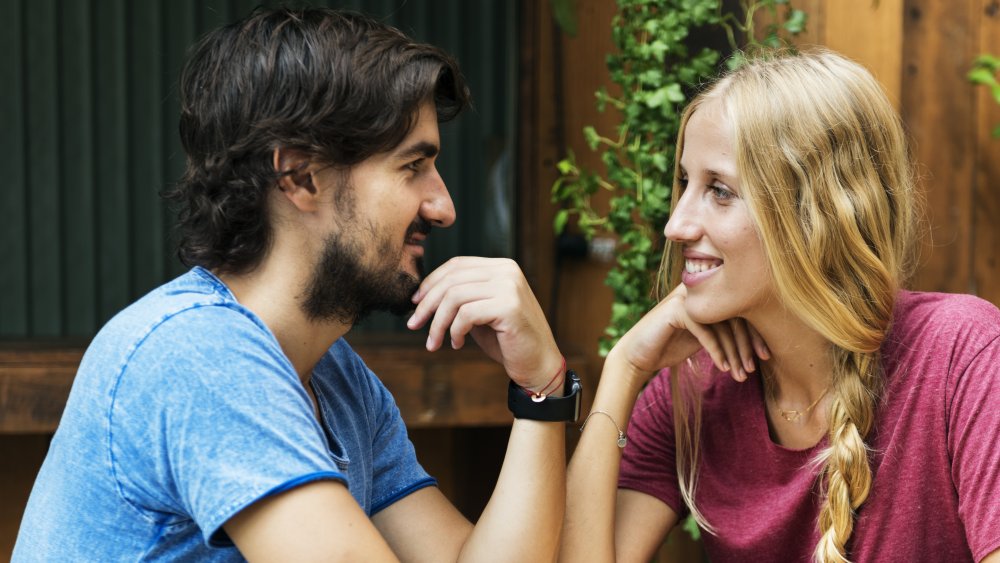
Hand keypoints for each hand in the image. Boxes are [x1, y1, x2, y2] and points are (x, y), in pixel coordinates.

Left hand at [406, 257, 561, 389]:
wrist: (538, 365)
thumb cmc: (508, 341)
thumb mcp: (480, 313)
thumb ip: (462, 298)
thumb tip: (423, 295)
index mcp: (501, 267)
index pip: (456, 265)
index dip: (431, 283)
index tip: (415, 304)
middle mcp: (507, 271)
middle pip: (452, 280)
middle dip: (427, 304)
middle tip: (413, 324)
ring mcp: (509, 287)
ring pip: (454, 297)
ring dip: (437, 323)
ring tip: (433, 342)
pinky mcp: (509, 307)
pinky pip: (466, 314)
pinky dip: (454, 331)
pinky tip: (457, 344)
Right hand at [610, 284, 769, 384]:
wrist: (637, 355)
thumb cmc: (670, 347)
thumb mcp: (704, 338)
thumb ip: (723, 331)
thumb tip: (757, 341)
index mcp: (708, 295)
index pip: (740, 310)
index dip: (755, 334)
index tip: (765, 357)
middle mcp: (699, 292)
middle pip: (735, 315)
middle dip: (746, 346)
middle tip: (753, 369)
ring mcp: (687, 298)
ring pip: (722, 325)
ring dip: (734, 353)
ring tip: (740, 374)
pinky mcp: (677, 310)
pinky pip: (706, 331)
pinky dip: (717, 352)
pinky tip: (723, 368)